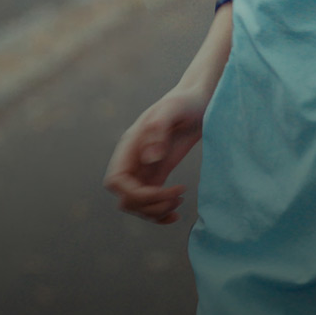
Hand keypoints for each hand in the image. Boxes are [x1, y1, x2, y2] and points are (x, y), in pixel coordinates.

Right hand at [103, 88, 206, 224]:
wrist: (199, 100)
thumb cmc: (186, 101)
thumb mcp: (173, 109)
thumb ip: (159, 129)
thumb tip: (149, 158)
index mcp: (130, 145)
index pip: (116, 181)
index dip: (135, 194)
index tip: (162, 191)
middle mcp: (133, 160)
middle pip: (125, 199)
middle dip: (149, 205)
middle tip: (177, 195)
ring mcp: (144, 169)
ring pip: (137, 205)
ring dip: (156, 211)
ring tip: (180, 200)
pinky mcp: (158, 174)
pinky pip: (150, 203)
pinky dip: (160, 214)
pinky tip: (177, 214)